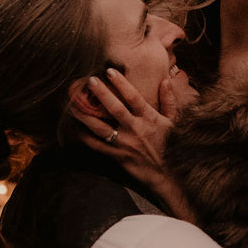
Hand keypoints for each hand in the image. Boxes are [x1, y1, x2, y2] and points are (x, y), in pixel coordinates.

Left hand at [72, 67, 196, 218]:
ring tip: (73, 104)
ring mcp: (125, 144)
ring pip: (101, 127)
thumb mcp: (174, 122)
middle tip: (88, 81)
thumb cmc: (171, 146)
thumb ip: (169, 101)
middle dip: (101, 93)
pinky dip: (86, 138)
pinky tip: (76, 129)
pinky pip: (98, 146)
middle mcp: (136, 129)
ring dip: (86, 115)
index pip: (133, 97)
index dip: (121, 83)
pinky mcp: (118, 156)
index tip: (109, 71)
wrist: (168, 176)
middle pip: (115, 108)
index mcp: (149, 118)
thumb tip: (166, 81)